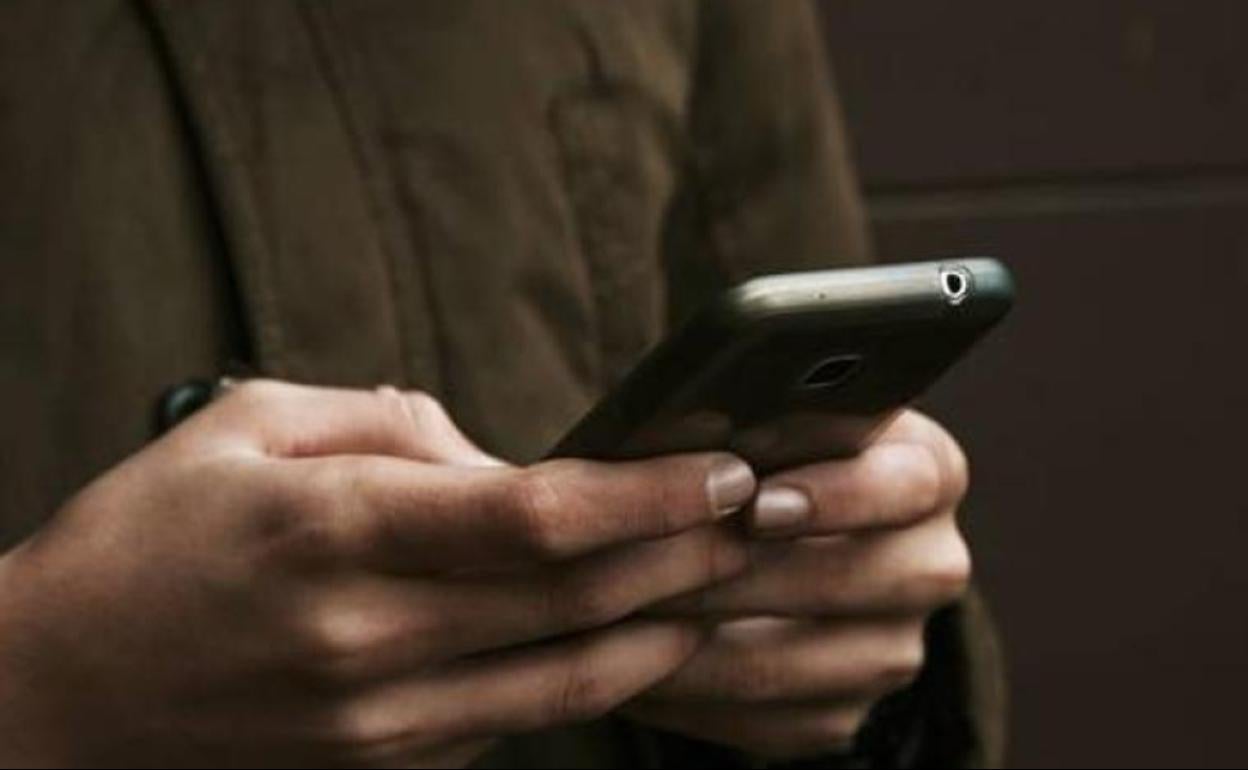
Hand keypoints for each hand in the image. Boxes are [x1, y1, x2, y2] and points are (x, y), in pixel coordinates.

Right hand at [0, 381, 755, 766]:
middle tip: (773, 518)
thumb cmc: (146, 540)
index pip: (533, 519)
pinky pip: (521, 717)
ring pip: (571, 679)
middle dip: (692, 558)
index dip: (647, 496)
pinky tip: (645, 636)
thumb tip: (501, 460)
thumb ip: (391, 425)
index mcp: (335, 532)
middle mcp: (370, 638)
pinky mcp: (389, 761)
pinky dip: (597, 678)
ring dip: (670, 628)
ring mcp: (385, 719)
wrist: (54, 697)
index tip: (724, 470)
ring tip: (742, 582)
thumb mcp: (249, 425)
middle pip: (578, 603)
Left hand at [628, 411, 970, 759]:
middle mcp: (931, 563)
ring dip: (695, 642)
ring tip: (619, 613)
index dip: (836, 494)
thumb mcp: (766, 419)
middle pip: (852, 580)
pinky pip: (765, 720)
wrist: (764, 538)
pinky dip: (689, 694)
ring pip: (795, 662)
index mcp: (928, 472)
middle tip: (652, 564)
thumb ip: (752, 419)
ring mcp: (894, 648)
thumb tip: (696, 426)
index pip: (911, 483)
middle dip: (737, 574)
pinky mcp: (846, 714)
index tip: (757, 501)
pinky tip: (633, 662)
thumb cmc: (754, 455)